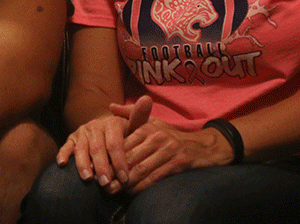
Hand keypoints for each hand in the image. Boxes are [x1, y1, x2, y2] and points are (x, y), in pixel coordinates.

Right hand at [56, 95, 151, 193]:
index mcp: (111, 123)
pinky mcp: (72, 138)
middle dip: (102, 167)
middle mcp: (95, 126)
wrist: (105, 128)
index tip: (124, 178)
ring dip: (83, 164)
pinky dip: (63, 154)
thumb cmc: (124, 133)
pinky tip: (63, 164)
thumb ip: (140, 117)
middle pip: (97, 148)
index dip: (119, 161)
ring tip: (88, 179)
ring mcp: (82, 132)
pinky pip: (66, 146)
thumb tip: (147, 98)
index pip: (115, 144)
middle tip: (106, 183)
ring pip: (81, 149)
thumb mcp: (134, 126)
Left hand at [109, 104, 232, 193]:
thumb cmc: (170, 136)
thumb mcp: (152, 122)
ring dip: (125, 182)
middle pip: (129, 157)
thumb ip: (130, 115)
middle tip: (101, 181)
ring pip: (141, 169)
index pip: (122, 144)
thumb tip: (110, 106)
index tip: (96, 166)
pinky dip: (141, 187)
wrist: (202, 146)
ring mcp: (168, 150)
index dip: (108, 156)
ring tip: (112, 190)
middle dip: (114, 171)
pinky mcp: (178, 163)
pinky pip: (155, 177)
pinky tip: (131, 192)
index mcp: (147, 128)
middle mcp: (156, 137)